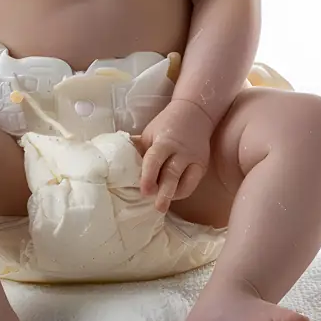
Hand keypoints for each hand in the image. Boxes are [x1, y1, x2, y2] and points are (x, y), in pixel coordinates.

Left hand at [132, 99, 211, 213]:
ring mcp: (194, 159)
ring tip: (164, 205)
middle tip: (158, 207)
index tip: (144, 191)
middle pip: (172, 174)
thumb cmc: (166, 125)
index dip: (148, 176)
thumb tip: (118, 164)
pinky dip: (183, 191)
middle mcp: (181, 151)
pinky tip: (174, 195)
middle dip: (165, 192)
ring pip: (187, 181)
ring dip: (174, 195)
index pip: (155, 160)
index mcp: (164, 142)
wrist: (195, 113)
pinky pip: (193, 182)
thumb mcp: (149, 133)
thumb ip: (139, 149)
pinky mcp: (202, 165)